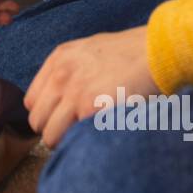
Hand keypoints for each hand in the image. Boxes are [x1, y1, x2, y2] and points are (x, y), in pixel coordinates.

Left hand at [25, 26, 157, 147]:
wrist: (160, 50)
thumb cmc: (133, 52)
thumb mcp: (91, 49)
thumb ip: (71, 70)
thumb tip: (62, 99)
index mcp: (58, 59)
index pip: (32, 101)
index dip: (48, 114)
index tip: (64, 120)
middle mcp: (60, 75)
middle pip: (37, 121)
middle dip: (54, 130)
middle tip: (76, 133)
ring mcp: (74, 92)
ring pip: (50, 136)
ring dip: (67, 142)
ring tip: (87, 139)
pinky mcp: (91, 108)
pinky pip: (74, 139)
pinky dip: (85, 143)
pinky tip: (100, 135)